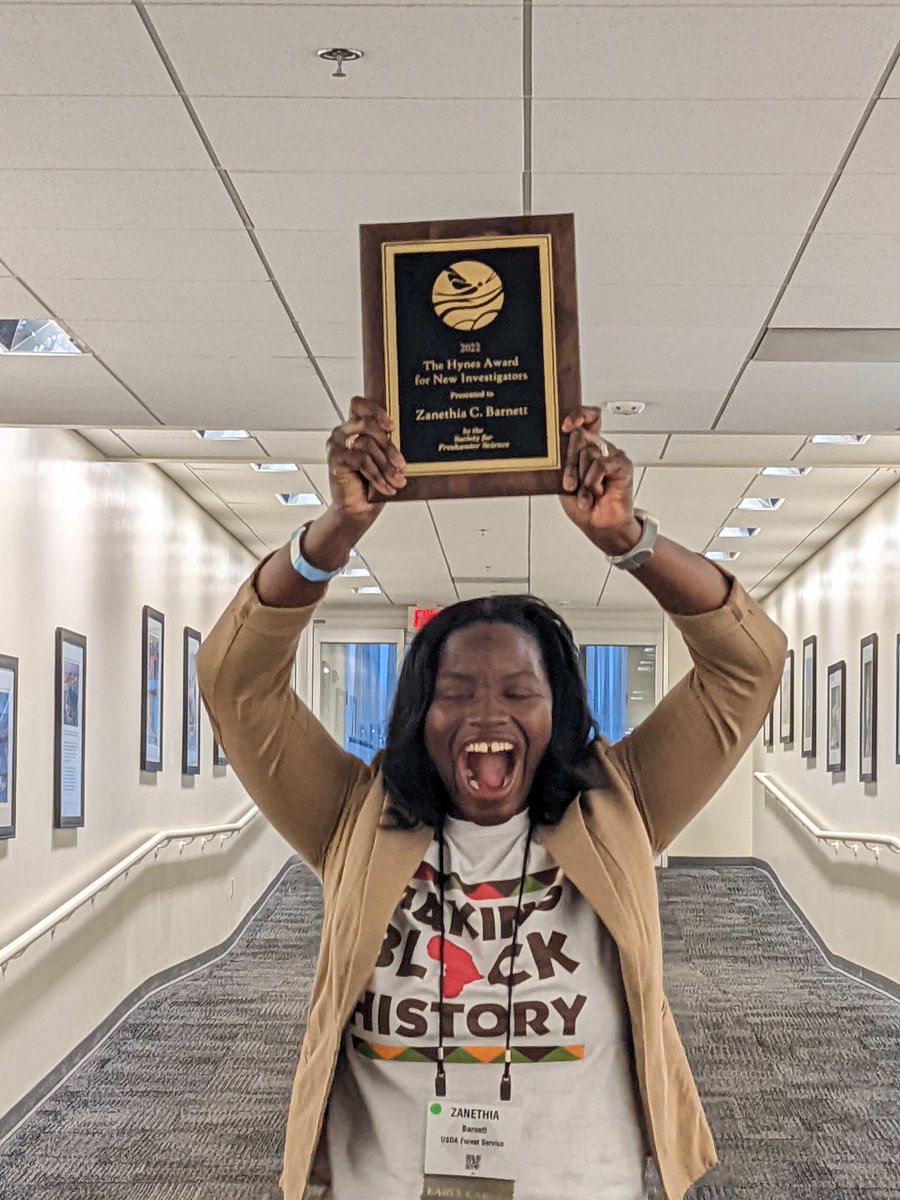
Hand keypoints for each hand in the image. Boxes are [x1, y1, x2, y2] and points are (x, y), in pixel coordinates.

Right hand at [326, 396, 407, 516]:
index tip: (391, 426)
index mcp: (355, 426)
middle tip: (402, 464)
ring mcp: (336, 444)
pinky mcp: (334, 458)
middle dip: (389, 446)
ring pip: (366, 444)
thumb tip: (404, 440)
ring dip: (386, 466)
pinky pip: (361, 460)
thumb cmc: (372, 482)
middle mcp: (343, 431)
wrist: (358, 508)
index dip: (375, 410)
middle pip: (367, 424)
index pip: (359, 404)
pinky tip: (386, 487)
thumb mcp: (383, 459)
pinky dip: (377, 476)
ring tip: (398, 480)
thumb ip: (387, 445)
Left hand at [559, 407, 639, 551]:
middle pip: (581, 435)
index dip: (578, 415)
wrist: (599, 525)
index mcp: (586, 447)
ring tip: (585, 494)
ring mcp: (612, 455)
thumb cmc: (583, 504)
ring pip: (588, 452)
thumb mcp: (564, 481)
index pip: (588, 418)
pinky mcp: (622, 465)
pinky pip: (601, 464)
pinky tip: (596, 493)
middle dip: (570, 462)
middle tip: (569, 484)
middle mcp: (600, 448)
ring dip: (581, 478)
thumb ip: (564, 462)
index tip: (566, 426)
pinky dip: (593, 482)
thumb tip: (561, 445)